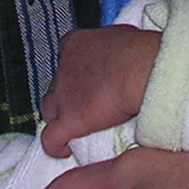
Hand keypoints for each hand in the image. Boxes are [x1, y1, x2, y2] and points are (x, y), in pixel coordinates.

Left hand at [38, 25, 160, 156]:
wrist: (140, 70)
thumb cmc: (139, 50)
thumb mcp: (122, 37)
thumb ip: (112, 48)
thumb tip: (121, 55)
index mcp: (75, 44)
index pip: (64, 55)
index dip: (74, 68)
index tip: (88, 76)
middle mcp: (63, 68)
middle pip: (55, 84)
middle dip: (66, 94)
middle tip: (86, 102)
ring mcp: (63, 95)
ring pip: (49, 110)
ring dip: (59, 117)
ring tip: (75, 127)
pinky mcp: (68, 121)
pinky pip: (51, 138)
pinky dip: (54, 145)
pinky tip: (63, 151)